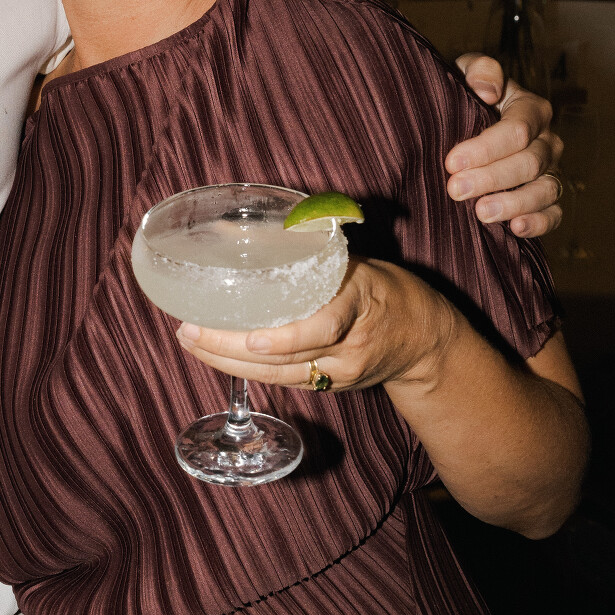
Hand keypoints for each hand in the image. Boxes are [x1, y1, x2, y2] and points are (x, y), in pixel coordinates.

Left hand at [178, 260, 451, 396]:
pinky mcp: (331, 387)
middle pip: (288, 359)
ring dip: (229, 362)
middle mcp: (349, 347)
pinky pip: (285, 381)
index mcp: (360, 304)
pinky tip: (216, 356)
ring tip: (191, 342)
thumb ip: (304, 248)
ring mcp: (340, 373)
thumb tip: (232, 227)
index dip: (286, 338)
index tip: (251, 337)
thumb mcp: (354, 262)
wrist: (425, 340)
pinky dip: (247, 370)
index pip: (324, 328)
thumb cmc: (385, 289)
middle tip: (190, 331)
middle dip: (232, 349)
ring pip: (280, 376)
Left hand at [448, 55, 562, 237]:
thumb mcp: (465, 73)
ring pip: (545, 190)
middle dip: (491, 178)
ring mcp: (550, 171)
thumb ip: (478, 70)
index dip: (486, 147)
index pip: (518, 129)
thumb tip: (487, 91)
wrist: (464, 126)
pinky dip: (539, 223)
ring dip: (514, 203)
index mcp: (531, 109)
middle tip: (455, 189)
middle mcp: (547, 140)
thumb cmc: (465, 98)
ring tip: (481, 213)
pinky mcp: (548, 199)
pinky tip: (516, 228)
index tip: (452, 161)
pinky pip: (554, 213)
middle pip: (529, 162)